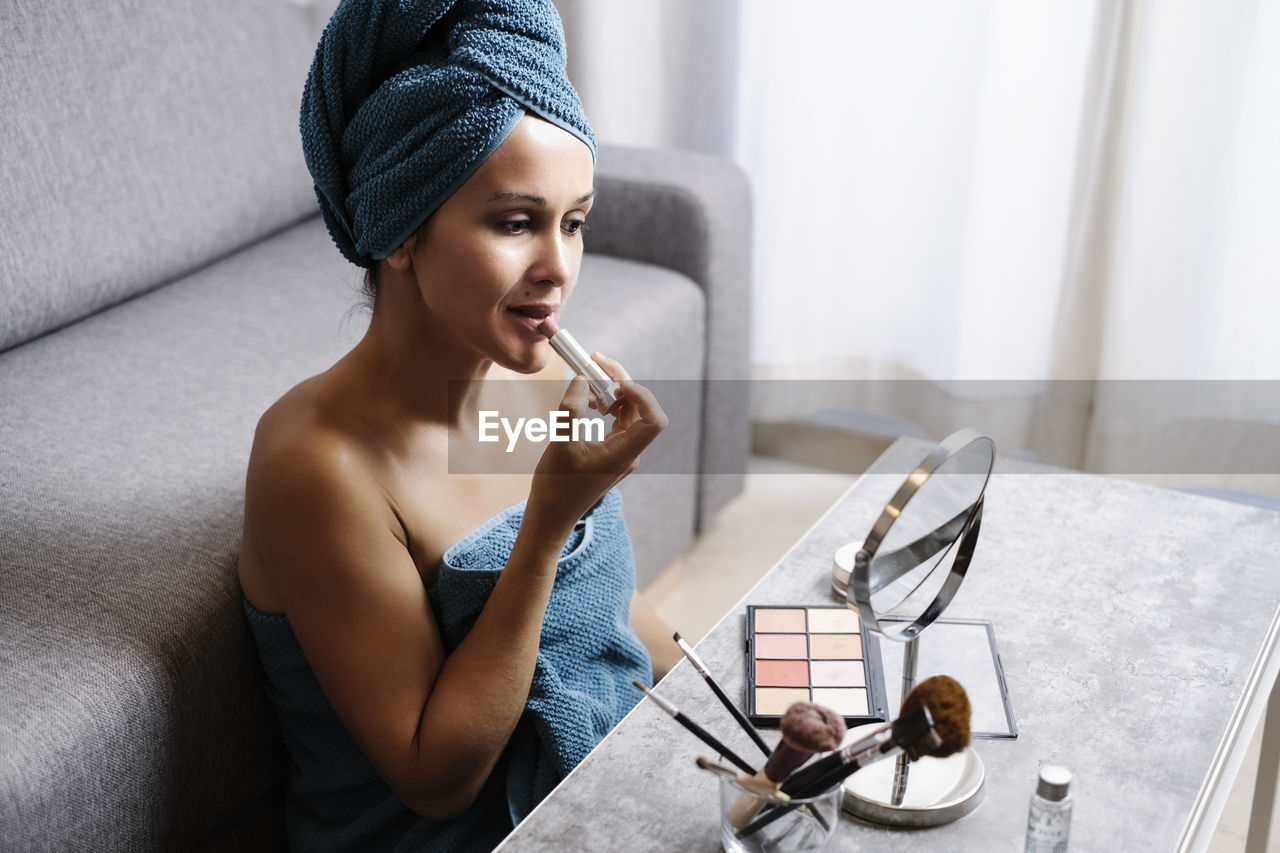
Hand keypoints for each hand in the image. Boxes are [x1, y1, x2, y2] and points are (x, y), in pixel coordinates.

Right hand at [527, 355, 666, 534]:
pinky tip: (590, 401)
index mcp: (624, 455)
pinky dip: (607, 407)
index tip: (615, 380)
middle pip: (641, 410)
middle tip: (597, 362)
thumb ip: (573, 408)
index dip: (641, 395)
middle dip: (622, 384)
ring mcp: (622, 454)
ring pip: (629, 414)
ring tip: (589, 378)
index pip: (653, 419)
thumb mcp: (560, 443)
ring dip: (613, 393)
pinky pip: (619, 423)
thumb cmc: (555, 486)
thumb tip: (583, 379)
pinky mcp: (612, 454)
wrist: (551, 516)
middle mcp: (630, 454)